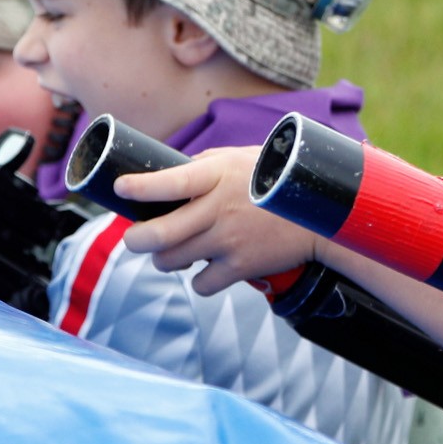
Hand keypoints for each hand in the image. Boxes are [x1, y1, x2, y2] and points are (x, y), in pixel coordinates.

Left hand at [116, 146, 316, 295]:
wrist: (321, 217)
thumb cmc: (276, 180)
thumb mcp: (238, 158)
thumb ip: (202, 166)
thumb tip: (166, 173)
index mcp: (216, 176)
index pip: (169, 182)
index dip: (138, 188)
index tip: (121, 188)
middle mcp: (218, 209)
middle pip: (156, 235)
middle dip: (135, 240)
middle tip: (135, 238)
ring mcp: (229, 241)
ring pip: (169, 261)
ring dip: (164, 259)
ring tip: (172, 252)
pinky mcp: (241, 267)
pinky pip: (201, 285)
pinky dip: (199, 280)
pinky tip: (206, 268)